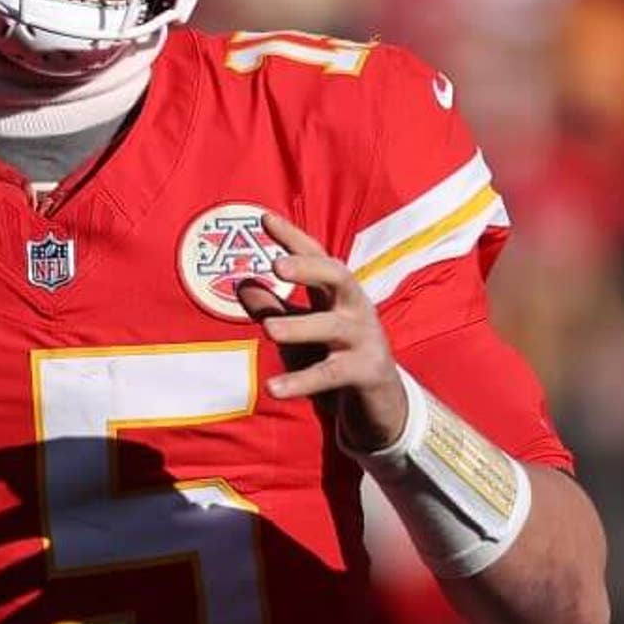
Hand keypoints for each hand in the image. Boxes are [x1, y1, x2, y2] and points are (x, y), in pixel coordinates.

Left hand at [236, 211, 408, 451]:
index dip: (293, 238)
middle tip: (277, 265)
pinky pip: (332, 374)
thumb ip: (274, 307)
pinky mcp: (367, 372)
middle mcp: (355, 309)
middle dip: (309, 268)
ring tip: (268, 330)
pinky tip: (274, 387)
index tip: (264, 218)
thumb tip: (241, 283)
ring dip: (299, 327)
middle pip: (338, 277)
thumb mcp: (301, 330)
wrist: (382, 404)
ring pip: (332, 327)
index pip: (317, 257)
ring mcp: (364, 340)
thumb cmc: (336, 358)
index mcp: (339, 294)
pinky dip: (302, 381)